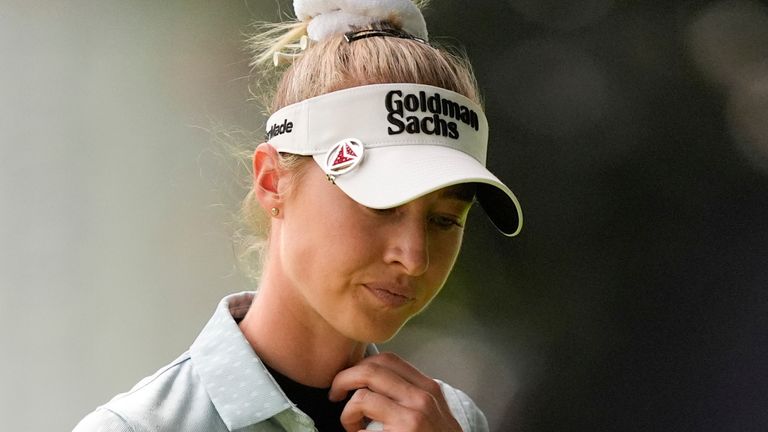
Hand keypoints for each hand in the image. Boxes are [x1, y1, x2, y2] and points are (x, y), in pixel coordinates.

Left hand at [329, 352, 462, 431]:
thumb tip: (374, 384)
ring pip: (362, 394)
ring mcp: (413, 415)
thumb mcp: (432, 413)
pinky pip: (362, 415)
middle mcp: (422, 396)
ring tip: (352, 425)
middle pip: (372, 369)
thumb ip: (409, 396)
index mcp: (429, 388)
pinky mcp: (403, 430)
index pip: (389, 360)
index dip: (363, 365)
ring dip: (348, 410)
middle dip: (344, 378)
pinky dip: (351, 424)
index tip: (352, 378)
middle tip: (335, 393)